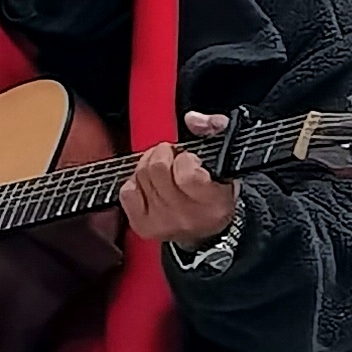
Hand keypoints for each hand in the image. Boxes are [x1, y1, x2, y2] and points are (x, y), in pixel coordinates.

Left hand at [120, 111, 239, 251]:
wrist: (208, 231)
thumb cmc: (217, 193)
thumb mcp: (224, 159)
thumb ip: (214, 129)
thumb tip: (193, 119)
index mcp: (213, 202)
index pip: (186, 172)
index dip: (186, 158)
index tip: (190, 159)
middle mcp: (187, 216)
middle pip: (157, 168)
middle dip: (163, 154)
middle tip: (172, 158)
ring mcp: (163, 222)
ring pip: (141, 176)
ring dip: (148, 166)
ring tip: (162, 170)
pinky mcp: (144, 226)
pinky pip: (127, 192)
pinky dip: (135, 183)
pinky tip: (148, 185)